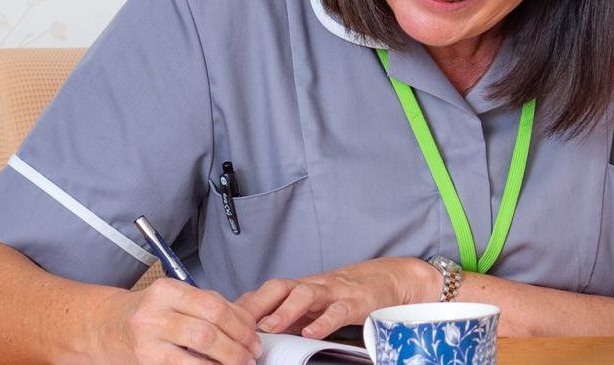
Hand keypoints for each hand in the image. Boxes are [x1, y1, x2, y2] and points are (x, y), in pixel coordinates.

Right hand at [85, 278, 261, 364]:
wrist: (101, 328)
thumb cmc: (144, 315)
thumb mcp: (172, 301)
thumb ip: (205, 306)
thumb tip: (246, 323)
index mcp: (167, 291)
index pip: (216, 305)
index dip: (242, 324)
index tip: (254, 337)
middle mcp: (156, 312)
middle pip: (211, 328)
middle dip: (239, 345)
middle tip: (252, 355)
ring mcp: (148, 338)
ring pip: (201, 347)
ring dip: (228, 360)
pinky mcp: (145, 361)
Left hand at [235, 257, 433, 338]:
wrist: (392, 279)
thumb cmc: (350, 294)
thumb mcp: (316, 305)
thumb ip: (290, 316)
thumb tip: (256, 334)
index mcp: (300, 289)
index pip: (264, 293)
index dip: (242, 306)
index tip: (221, 322)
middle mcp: (313, 287)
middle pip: (277, 287)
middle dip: (255, 305)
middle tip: (235, 325)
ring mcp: (335, 292)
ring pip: (304, 294)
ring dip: (284, 310)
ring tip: (269, 328)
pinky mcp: (357, 301)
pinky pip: (338, 310)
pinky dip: (324, 321)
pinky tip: (313, 333)